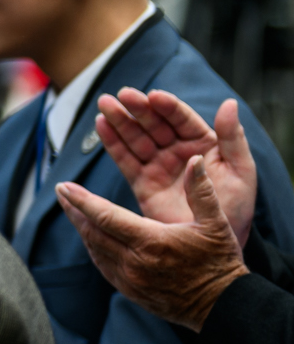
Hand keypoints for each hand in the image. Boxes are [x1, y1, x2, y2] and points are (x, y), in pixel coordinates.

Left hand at [59, 152, 253, 330]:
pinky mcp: (131, 292)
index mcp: (152, 242)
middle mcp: (135, 262)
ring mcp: (131, 280)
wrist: (224, 307)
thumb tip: (194, 160)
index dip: (81, 201)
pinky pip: (104, 267)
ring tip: (73, 211)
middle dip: (74, 211)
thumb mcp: (216, 225)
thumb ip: (201, 192)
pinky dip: (95, 249)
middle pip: (92, 232)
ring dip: (82, 229)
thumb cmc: (220, 263)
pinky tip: (92, 238)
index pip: (105, 217)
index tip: (63, 187)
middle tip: (62, 193)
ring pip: (95, 250)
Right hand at [96, 89, 257, 247]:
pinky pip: (125, 159)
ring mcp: (158, 165)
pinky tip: (101, 125)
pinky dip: (112, 142)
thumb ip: (233, 138)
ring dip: (120, 120)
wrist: (215, 248)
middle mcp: (178, 151)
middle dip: (138, 109)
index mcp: (203, 144)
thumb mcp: (241, 171)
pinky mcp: (142, 182)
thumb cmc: (235, 208)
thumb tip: (230, 103)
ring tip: (105, 104)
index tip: (154, 97)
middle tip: (123, 95)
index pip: (182, 119)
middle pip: (154, 124)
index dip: (168, 107)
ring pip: (136, 138)